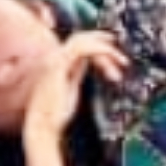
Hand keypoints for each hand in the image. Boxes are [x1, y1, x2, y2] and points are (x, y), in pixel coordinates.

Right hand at [21, 32, 123, 151]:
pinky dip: (100, 50)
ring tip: (123, 63)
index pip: (77, 46)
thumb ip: (76, 75)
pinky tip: (112, 58)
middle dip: (102, 41)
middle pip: (80, 38)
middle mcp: (53, 58)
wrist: (42, 127)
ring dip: (106, 50)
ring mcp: (54, 59)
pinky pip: (83, 48)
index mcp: (55, 63)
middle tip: (120, 50)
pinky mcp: (58, 64)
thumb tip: (85, 66)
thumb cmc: (54, 116)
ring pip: (83, 41)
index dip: (96, 46)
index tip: (113, 54)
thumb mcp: (70, 91)